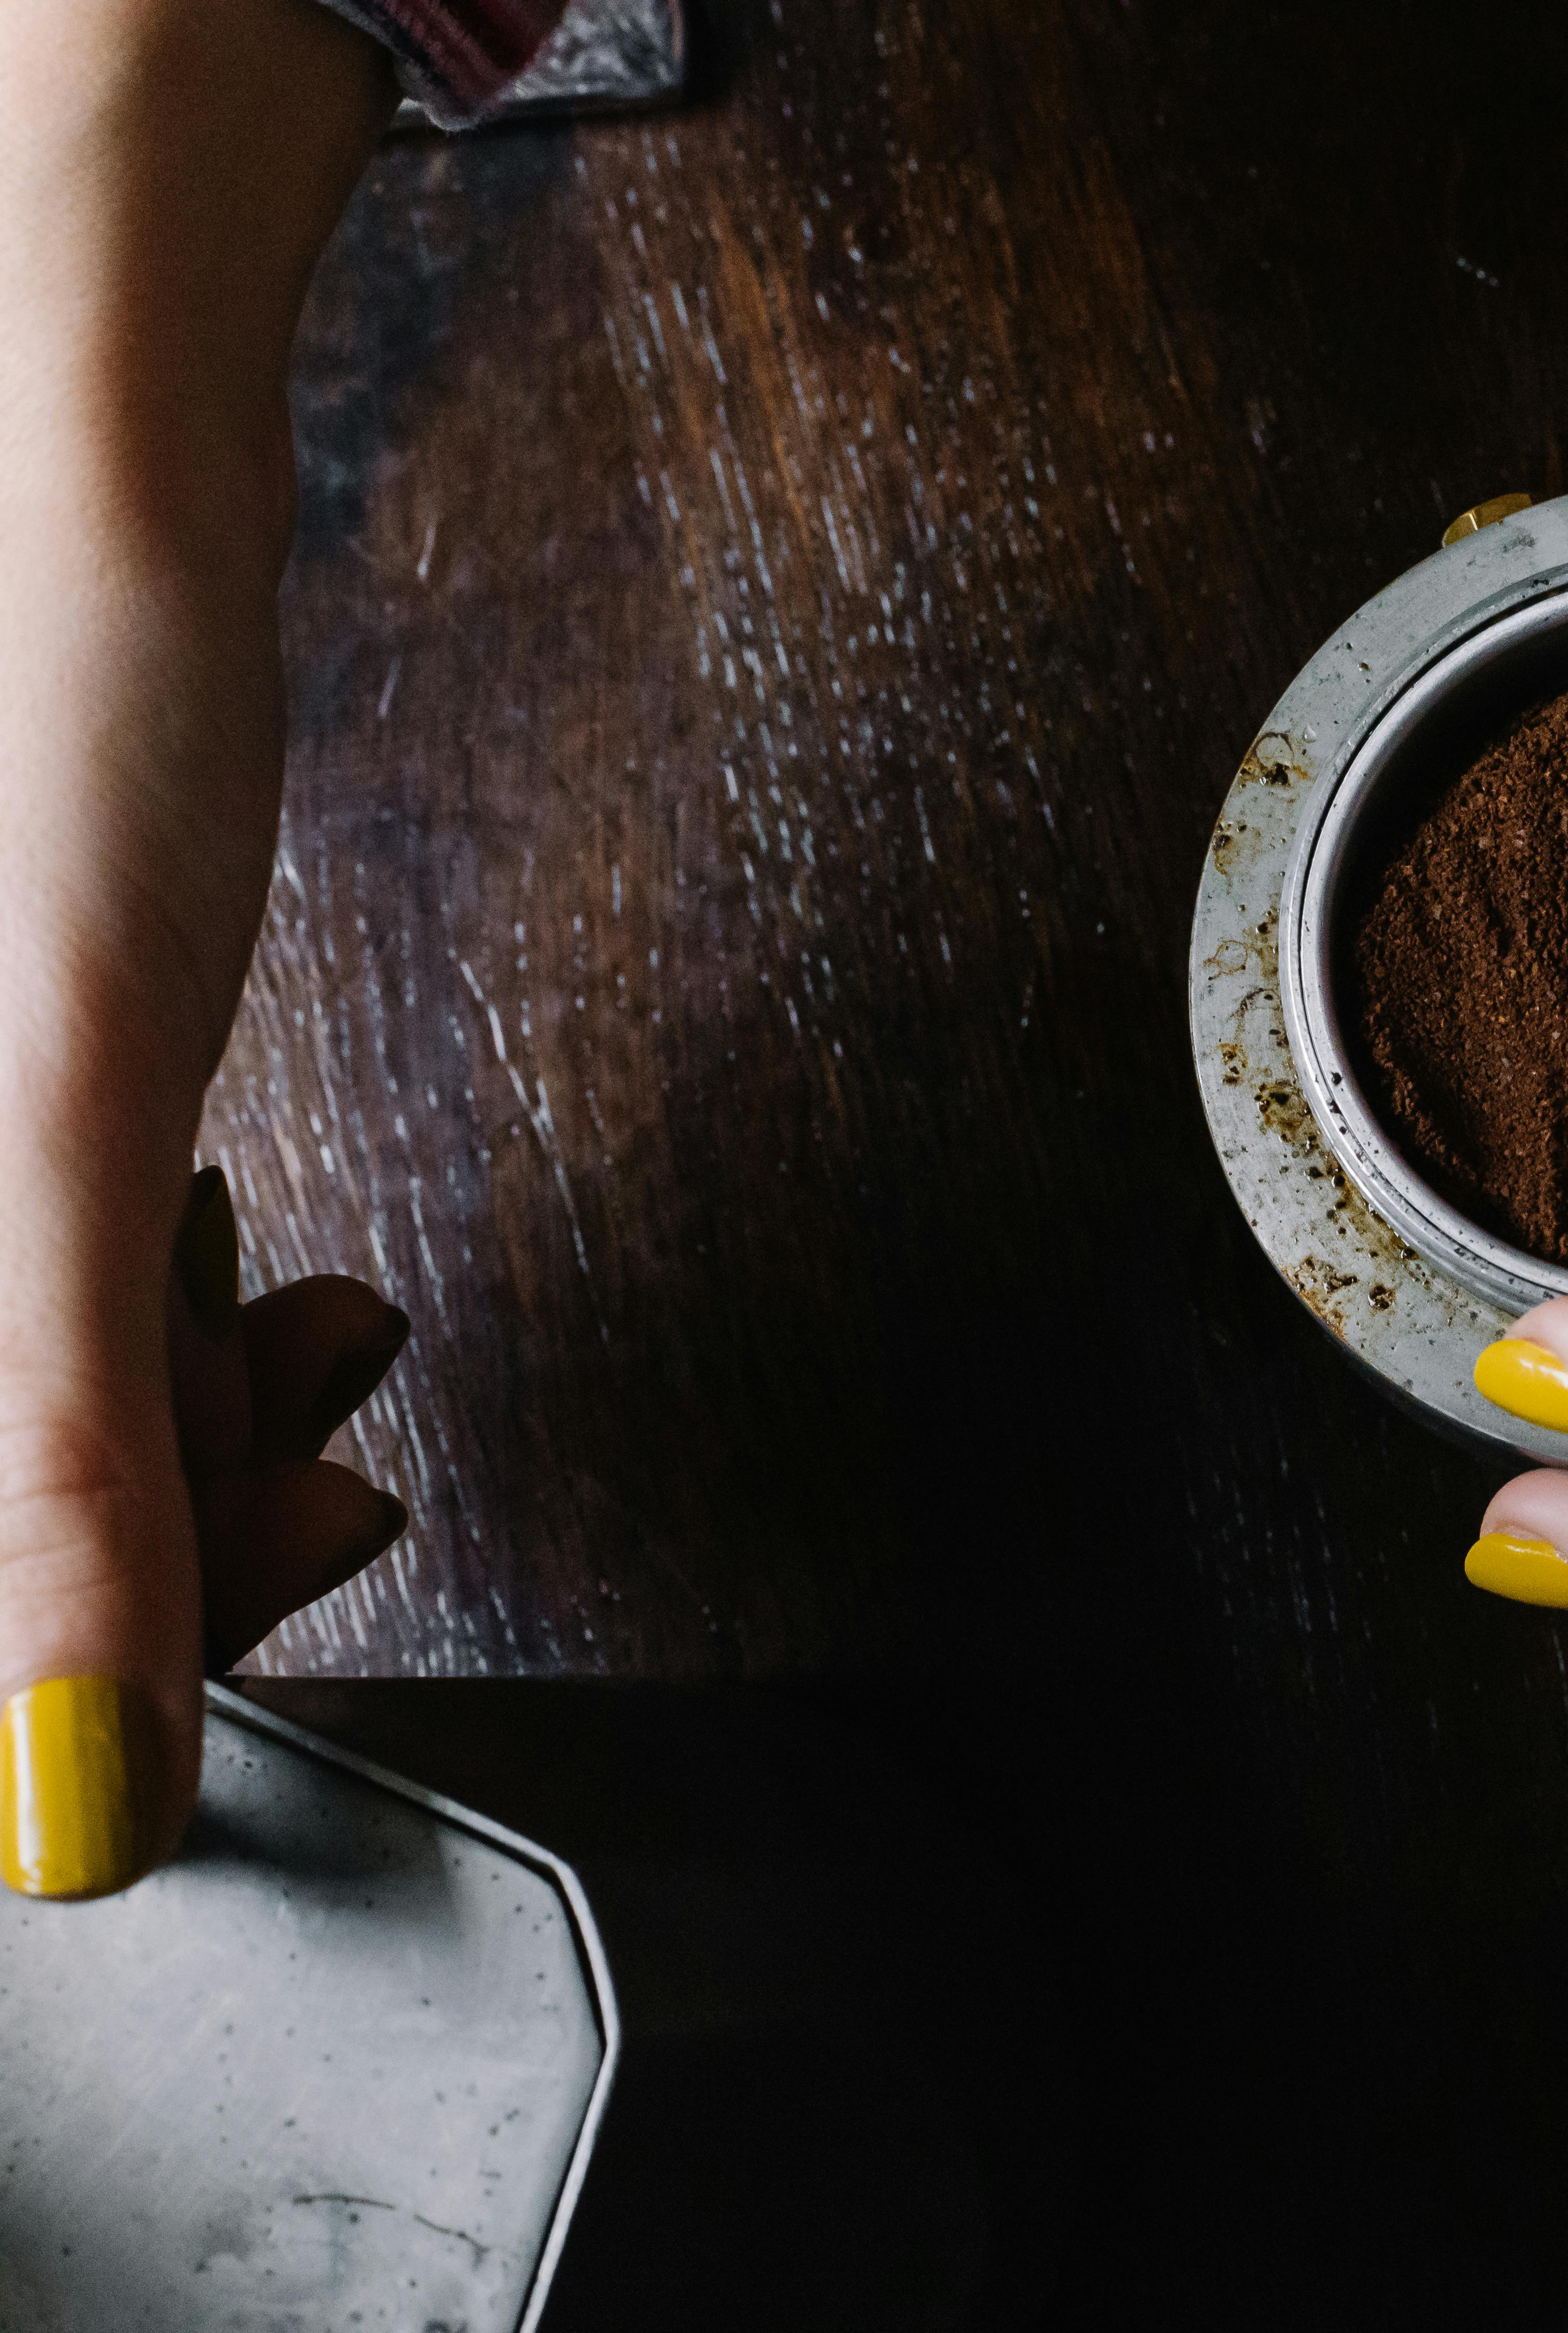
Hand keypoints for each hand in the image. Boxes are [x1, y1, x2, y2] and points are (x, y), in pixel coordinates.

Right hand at [0, 0, 394, 1896]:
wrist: (79, 528)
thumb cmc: (70, 776)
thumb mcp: (61, 1147)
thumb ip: (61, 1468)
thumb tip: (71, 1803)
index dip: (84, 1657)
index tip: (259, 1615)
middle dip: (168, 1526)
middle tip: (338, 1485)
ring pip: (36, 1415)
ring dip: (198, 1436)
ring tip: (326, 1353)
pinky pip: (60, 1303)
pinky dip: (190, 1333)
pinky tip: (297, 1300)